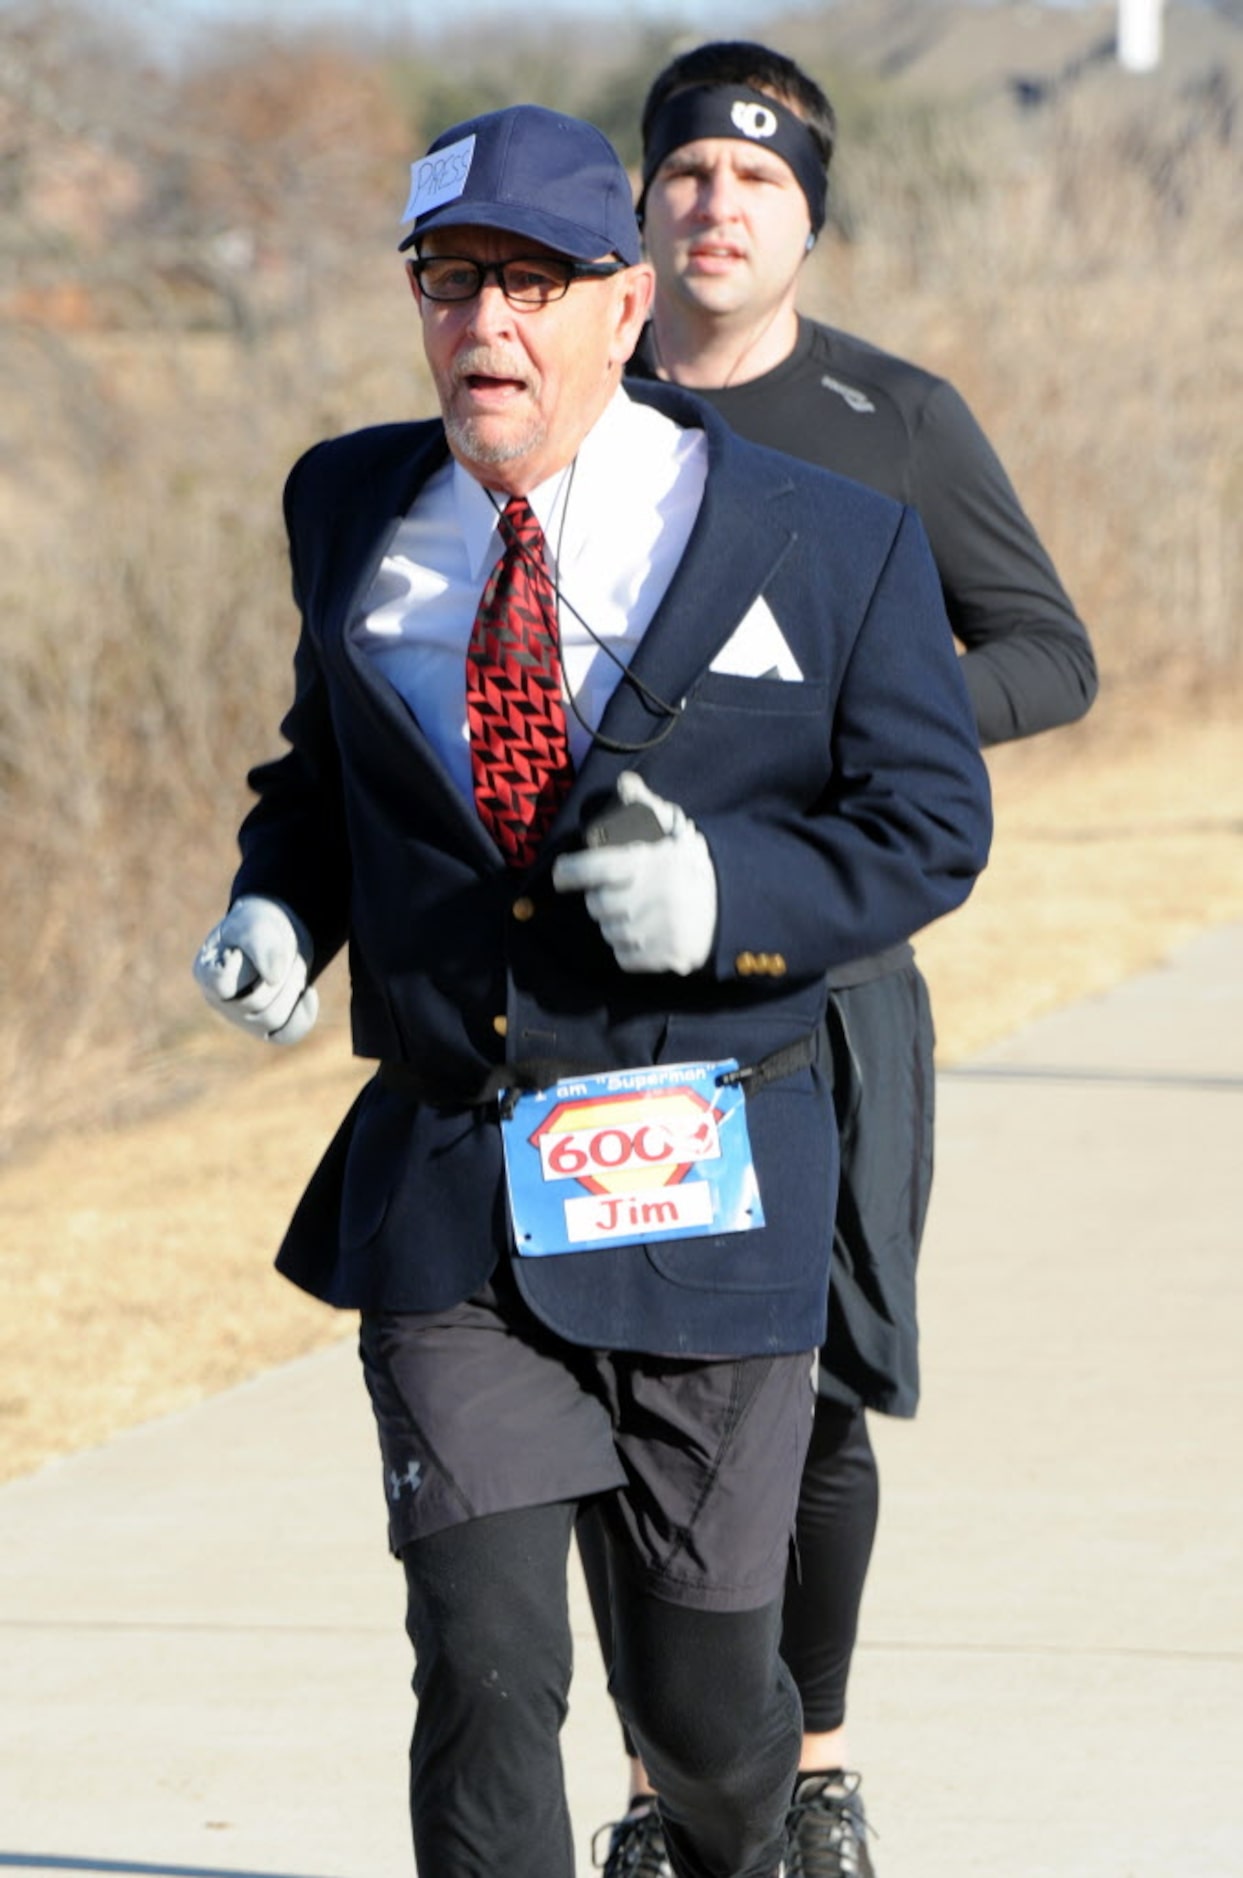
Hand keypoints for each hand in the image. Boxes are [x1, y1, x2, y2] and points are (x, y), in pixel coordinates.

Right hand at [193, 896, 317, 1044]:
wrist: (279, 936)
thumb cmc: (258, 928)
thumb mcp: (256, 923)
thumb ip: (259, 944)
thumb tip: (272, 979)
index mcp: (206, 974)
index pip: (223, 984)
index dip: (245, 965)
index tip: (249, 947)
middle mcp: (219, 1002)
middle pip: (253, 1003)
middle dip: (281, 973)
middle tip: (288, 950)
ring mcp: (241, 1019)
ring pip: (271, 1019)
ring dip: (293, 988)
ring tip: (295, 966)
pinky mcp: (265, 1028)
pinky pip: (285, 1035)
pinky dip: (302, 1015)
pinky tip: (309, 993)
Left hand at [553, 773, 716, 975]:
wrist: (735, 904)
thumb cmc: (691, 865)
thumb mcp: (673, 829)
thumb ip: (645, 806)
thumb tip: (625, 783)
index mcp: (648, 863)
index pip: (593, 868)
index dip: (570, 872)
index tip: (561, 874)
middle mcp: (650, 898)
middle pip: (596, 905)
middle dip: (602, 898)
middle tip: (621, 891)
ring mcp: (658, 932)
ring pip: (609, 933)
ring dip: (616, 924)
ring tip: (640, 912)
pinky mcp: (667, 958)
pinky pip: (625, 958)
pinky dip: (630, 950)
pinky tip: (648, 935)